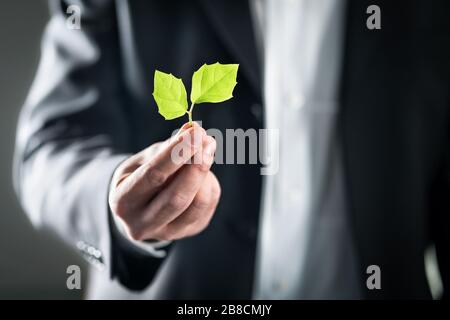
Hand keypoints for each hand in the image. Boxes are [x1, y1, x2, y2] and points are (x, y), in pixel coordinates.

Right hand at [109, 123, 219, 240]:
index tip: (195, 133)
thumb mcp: (144, 159)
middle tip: (208, 141)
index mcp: (123, 201)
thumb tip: (194, 130)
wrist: (137, 209)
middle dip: (196, 166)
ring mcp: (166, 233)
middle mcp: (142, 224)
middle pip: (177, 197)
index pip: (154, 175)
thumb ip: (168, 147)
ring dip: (206, 174)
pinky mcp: (187, 232)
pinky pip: (206, 206)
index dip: (176, 153)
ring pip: (197, 204)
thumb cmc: (139, 176)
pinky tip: (203, 171)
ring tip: (206, 151)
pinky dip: (209, 184)